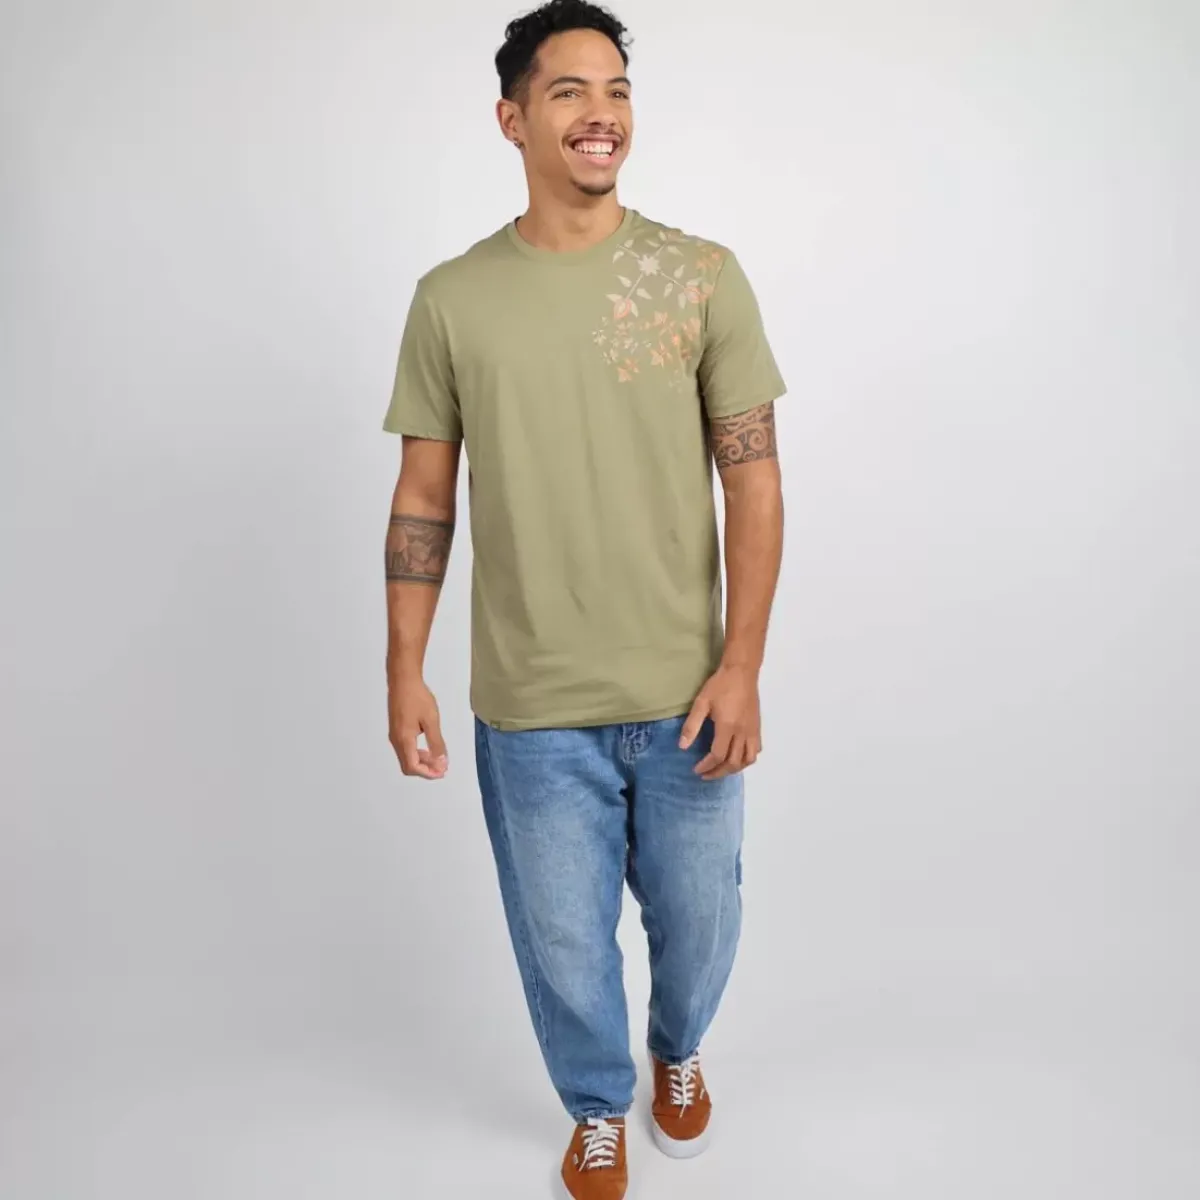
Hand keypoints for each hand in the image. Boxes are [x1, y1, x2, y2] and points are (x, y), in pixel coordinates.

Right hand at [387, 670, 447, 779]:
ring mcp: (394, 735)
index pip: (413, 766)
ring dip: (422, 761)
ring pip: (406, 757)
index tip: (442, 771)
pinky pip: (405, 749)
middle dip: (425, 770)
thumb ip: (436, 742)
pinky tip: (428, 748)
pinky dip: (417, 753)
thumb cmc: (417, 698)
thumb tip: (441, 761)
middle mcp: (396, 740)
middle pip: (408, 765)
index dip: (428, 773)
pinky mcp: (396, 729)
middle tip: (442, 768)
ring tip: (438, 759)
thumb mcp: (431, 720)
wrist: (403, 680)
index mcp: (404, 740)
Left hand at [679, 664, 761, 779]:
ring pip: (748, 760)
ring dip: (734, 769)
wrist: (742, 672)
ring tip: (721, 769)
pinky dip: (747, 759)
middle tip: (706, 774)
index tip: (696, 769)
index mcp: (727, 727)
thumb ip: (692, 725)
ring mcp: (752, 731)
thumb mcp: (701, 703)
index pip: (717, 755)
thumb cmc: (720, 685)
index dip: (706, 766)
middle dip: (718, 772)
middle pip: (733, 762)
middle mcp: (742, 732)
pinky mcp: (757, 727)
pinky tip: (737, 757)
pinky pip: (756, 750)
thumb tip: (682, 746)